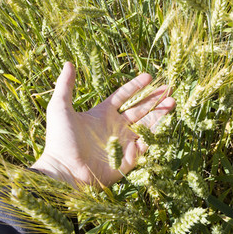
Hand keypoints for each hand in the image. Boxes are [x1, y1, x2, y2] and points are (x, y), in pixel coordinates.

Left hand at [32, 62, 174, 187]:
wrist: (65, 170)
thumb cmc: (61, 139)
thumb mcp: (60, 107)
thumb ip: (65, 85)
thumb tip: (68, 62)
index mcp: (101, 114)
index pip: (123, 96)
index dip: (136, 86)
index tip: (149, 76)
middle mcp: (114, 127)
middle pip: (140, 109)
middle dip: (154, 99)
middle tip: (169, 88)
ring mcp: (122, 144)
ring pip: (146, 126)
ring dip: (160, 114)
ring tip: (173, 102)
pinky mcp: (128, 160)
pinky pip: (145, 146)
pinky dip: (154, 136)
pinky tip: (164, 124)